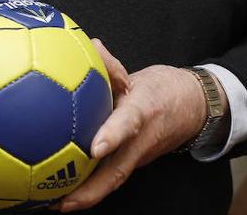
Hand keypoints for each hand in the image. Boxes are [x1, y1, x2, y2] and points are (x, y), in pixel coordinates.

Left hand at [56, 42, 211, 211]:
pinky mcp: (133, 161)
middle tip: (61, 201)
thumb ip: (110, 63)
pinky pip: (108, 176)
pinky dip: (86, 186)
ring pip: (112, 180)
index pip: (128, 123)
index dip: (113, 135)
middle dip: (90, 190)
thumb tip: (89, 46)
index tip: (95, 148)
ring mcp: (138, 155)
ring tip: (51, 204)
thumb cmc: (162, 89)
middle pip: (117, 171)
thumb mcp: (138, 72)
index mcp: (143, 112)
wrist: (195, 108)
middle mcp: (141, 141)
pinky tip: (59, 190)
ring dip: (84, 196)